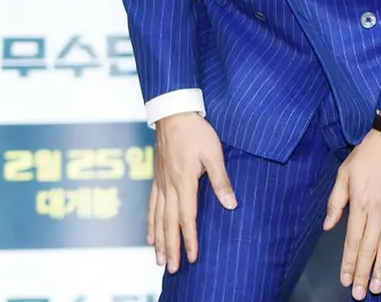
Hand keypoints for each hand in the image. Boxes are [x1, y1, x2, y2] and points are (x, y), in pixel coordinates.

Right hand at [148, 113, 237, 273]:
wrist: (173, 111)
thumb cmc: (196, 130)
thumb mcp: (213, 152)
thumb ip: (220, 179)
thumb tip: (230, 204)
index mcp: (184, 181)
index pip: (187, 216)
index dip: (190, 239)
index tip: (193, 257)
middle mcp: (169, 185)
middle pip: (169, 222)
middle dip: (171, 247)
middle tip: (171, 269)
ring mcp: (161, 181)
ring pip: (157, 217)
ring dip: (159, 240)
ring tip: (159, 259)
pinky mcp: (157, 176)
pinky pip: (151, 204)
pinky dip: (150, 222)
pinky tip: (150, 234)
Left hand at [322, 130, 380, 299]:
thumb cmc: (368, 154)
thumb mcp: (344, 173)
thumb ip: (335, 201)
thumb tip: (327, 225)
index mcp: (359, 203)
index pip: (352, 240)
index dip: (348, 262)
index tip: (345, 279)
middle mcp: (377, 211)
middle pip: (369, 248)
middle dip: (362, 273)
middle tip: (360, 293)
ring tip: (376, 287)